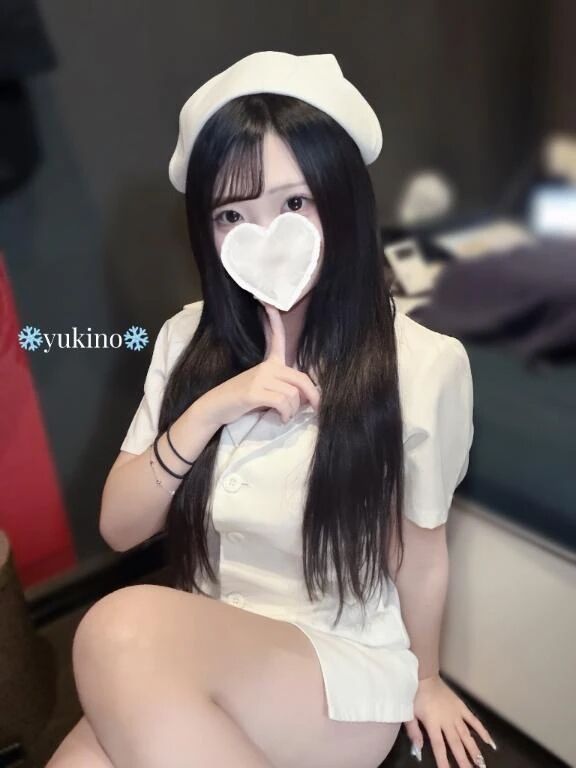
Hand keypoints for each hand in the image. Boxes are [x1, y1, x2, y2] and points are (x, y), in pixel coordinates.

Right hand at [197, 301, 319, 427]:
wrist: (216, 407)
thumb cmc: (242, 400)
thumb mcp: (265, 390)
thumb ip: (285, 389)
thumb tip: (308, 398)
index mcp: (269, 363)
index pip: (276, 339)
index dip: (275, 321)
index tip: (269, 304)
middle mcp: (266, 367)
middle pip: (301, 378)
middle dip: (313, 396)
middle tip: (315, 408)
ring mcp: (259, 378)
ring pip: (293, 395)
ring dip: (293, 411)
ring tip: (285, 417)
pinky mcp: (254, 392)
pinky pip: (282, 402)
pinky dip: (285, 414)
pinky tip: (280, 418)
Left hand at [404, 674, 496, 767]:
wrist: (424, 675)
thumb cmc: (414, 694)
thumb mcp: (409, 713)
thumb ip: (413, 731)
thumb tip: (418, 749)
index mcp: (433, 723)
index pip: (439, 746)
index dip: (444, 761)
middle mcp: (447, 720)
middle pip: (456, 744)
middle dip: (463, 760)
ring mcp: (456, 713)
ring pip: (467, 735)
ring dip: (474, 750)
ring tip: (481, 763)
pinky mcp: (461, 706)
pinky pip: (474, 720)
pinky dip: (482, 730)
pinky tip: (490, 742)